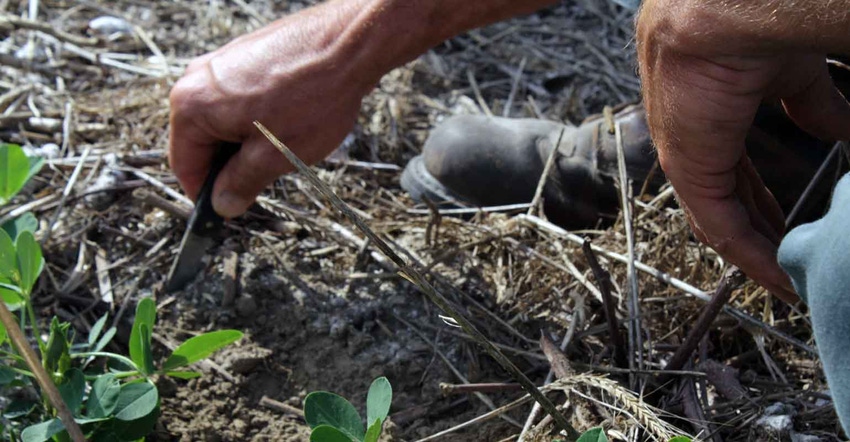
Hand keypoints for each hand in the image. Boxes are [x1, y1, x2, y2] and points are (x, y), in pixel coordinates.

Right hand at [168, 1, 376, 217]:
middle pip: (202, 141)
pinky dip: (256, 119)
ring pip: (223, 120)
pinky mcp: (245, 55)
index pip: (184, 164)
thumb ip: (241, 183)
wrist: (347, 44)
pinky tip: (288, 121)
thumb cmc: (313, 97)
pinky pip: (239, 100)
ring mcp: (221, 63)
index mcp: (191, 105)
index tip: (225, 211)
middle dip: (231, 165)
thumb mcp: (273, 157)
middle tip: (266, 177)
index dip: (205, 194)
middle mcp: (197, 79)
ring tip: (284, 144)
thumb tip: (222, 205)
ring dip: (247, 142)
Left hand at [636, 0, 849, 301]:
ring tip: (785, 281)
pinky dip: (749, 254)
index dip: (763, 204)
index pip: (734, 174)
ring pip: (720, 219)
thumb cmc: (758, 25)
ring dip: (754, 253)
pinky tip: (778, 277)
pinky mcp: (687, 169)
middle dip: (759, 234)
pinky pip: (719, 224)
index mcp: (708, 117)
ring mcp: (685, 156)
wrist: (729, 11)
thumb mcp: (793, 79)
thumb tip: (845, 134)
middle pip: (727, 202)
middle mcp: (689, 141)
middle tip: (788, 263)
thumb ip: (814, 109)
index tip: (791, 227)